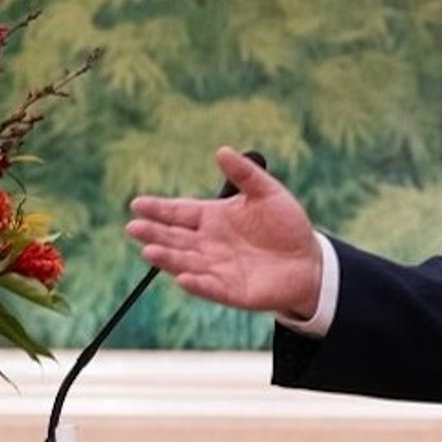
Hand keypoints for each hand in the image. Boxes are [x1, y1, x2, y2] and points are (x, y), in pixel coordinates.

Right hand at [121, 147, 324, 317]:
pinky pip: (211, 287)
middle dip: (153, 233)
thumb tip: (222, 151)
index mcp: (211, 218)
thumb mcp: (267, 192)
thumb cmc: (285, 225)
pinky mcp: (231, 291)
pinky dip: (197, 283)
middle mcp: (207, 243)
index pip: (178, 212)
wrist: (308, 261)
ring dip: (167, 258)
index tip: (137, 204)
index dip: (158, 209)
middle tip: (133, 227)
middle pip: (174, 238)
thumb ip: (244, 174)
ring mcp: (216, 268)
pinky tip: (183, 278)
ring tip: (149, 251)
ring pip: (185, 262)